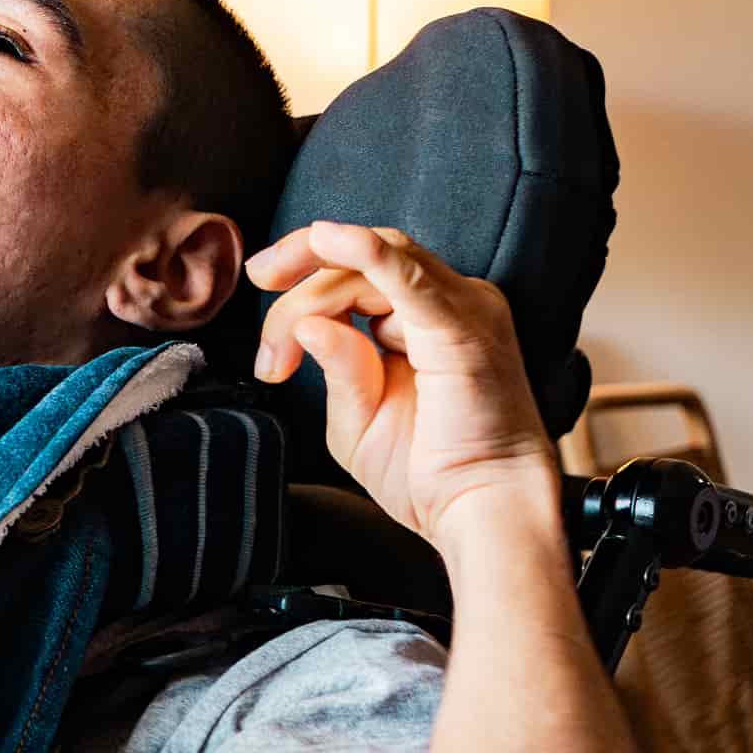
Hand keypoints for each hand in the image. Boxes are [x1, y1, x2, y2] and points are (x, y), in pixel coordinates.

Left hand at [247, 222, 557, 552]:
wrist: (482, 513)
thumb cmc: (431, 472)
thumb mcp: (358, 419)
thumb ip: (336, 368)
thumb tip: (312, 325)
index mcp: (424, 319)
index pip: (354, 275)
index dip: (300, 294)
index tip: (269, 346)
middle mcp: (447, 303)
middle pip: (355, 265)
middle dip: (296, 294)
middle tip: (269, 355)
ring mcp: (458, 308)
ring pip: (368, 264)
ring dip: (311, 293)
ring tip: (282, 348)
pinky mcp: (458, 327)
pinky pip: (407, 273)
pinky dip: (365, 252)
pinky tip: (328, 240)